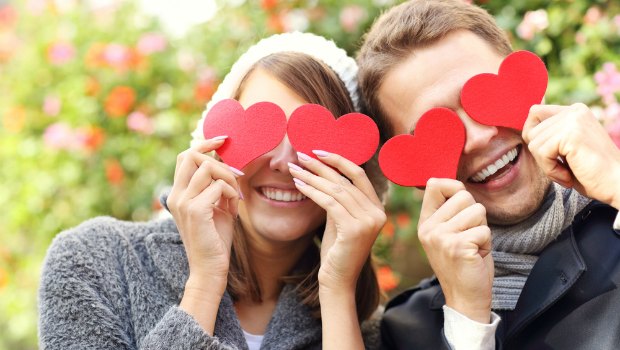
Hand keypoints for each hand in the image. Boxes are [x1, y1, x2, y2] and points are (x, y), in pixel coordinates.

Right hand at [167, 137, 240, 292]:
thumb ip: (217, 186)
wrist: (210, 268)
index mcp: (178, 193)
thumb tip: (229, 165)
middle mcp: (176, 195)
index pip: (185, 156)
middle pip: (191, 155)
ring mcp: (183, 202)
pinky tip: (233, 205)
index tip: (224, 140)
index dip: (204, 144)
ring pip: (208, 169)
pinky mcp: (195, 211)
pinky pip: (217, 186)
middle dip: (218, 159)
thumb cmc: (215, 239)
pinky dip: (230, 191)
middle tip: (236, 175)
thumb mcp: (217, 207)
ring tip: (235, 195)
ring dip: (228, 177)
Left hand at [288, 151, 385, 292]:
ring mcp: (368, 222)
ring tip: (294, 169)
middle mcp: (377, 214)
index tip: (318, 151)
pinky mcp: (355, 230)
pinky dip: (312, 192)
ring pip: (336, 190)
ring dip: (312, 177)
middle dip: (321, 166)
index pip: (359, 175)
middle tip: (301, 156)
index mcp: (378, 209)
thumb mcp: (340, 220)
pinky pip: (329, 203)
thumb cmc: (336, 251)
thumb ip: (339, 199)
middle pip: (345, 180)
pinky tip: (298, 185)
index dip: (339, 160)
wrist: (338, 281)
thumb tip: (323, 174)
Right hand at [419, 178, 492, 322]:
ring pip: (478, 211)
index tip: (462, 206)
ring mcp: (441, 237)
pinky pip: (484, 230)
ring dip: (482, 229)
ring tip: (473, 246)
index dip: (455, 187)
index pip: (435, 184)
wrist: (465, 298)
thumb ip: (449, 211)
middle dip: (475, 214)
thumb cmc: (464, 263)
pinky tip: (476, 256)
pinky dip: (487, 243)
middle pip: (463, 195)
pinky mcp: (457, 246)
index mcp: (425, 223)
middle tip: (470, 236)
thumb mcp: (448, 234)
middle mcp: (429, 228)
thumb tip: (457, 186)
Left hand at [523, 103, 619, 208]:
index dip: (533, 135)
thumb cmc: (591, 173)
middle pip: (531, 131)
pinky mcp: (571, 134)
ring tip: (567, 172)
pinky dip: (551, 170)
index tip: (550, 154)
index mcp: (574, 111)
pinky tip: (568, 175)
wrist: (618, 185)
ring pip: (533, 144)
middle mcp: (574, 111)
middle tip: (563, 168)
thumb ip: (551, 135)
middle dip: (541, 156)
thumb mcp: (567, 148)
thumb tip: (526, 131)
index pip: (535, 112)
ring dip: (546, 165)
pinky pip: (541, 153)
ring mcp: (573, 120)